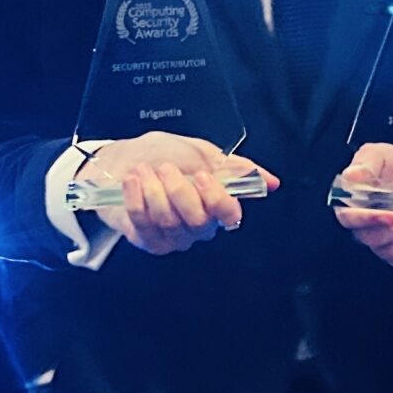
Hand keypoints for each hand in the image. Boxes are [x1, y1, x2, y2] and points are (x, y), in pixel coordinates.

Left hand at [79, 133, 272, 256]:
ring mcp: (172, 236)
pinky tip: (133, 181)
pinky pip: (143, 224)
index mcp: (215, 204)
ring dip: (154, 190)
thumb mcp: (202, 152)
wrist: (122, 159)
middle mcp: (197, 225)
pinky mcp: (147, 240)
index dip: (217, 199)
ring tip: (144, 170)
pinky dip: (136, 198)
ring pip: (169, 221)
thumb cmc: (162, 155)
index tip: (203, 176)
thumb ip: (235, 167)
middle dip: (179, 190)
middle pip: (198, 220)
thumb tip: (270, 181)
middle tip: (166, 168)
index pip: (230, 215)